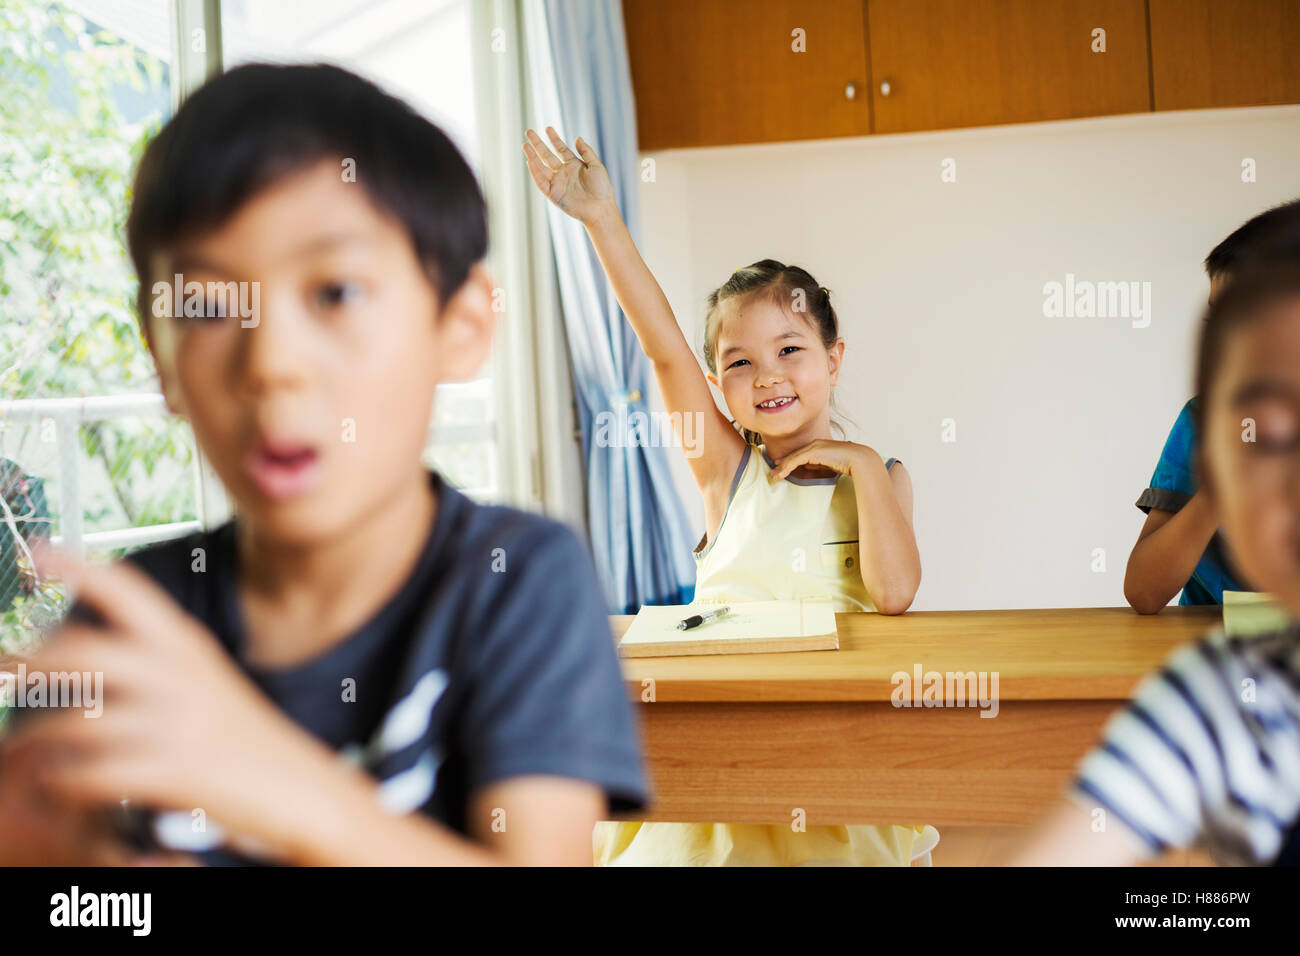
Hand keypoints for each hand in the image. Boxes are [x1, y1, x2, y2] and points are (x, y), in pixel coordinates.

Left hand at [1, 549, 361, 862]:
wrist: (301, 787)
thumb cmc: (246, 738)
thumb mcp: (208, 682)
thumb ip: (157, 664)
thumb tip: (81, 657)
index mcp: (188, 646)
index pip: (131, 592)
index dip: (82, 567)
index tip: (39, 550)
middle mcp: (181, 676)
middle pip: (82, 653)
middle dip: (27, 663)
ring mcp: (177, 723)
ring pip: (76, 720)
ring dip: (33, 736)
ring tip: (17, 747)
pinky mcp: (173, 773)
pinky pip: (91, 774)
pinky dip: (62, 781)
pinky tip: (57, 783)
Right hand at [522, 126, 615, 223]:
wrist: (600, 208)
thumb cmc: (602, 188)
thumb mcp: (596, 166)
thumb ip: (586, 151)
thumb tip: (578, 138)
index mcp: (574, 165)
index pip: (560, 149)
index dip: (554, 139)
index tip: (547, 128)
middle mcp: (564, 173)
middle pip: (547, 156)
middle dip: (538, 144)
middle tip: (528, 132)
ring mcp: (558, 183)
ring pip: (541, 167)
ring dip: (533, 156)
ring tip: (525, 145)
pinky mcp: (554, 194)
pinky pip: (542, 182)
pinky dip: (535, 173)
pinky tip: (530, 161)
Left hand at [770, 439, 875, 481]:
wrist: (858, 459)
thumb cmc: (848, 462)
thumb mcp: (829, 464)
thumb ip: (818, 465)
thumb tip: (808, 468)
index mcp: (819, 446)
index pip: (800, 454)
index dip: (789, 462)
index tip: (780, 468)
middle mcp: (814, 444)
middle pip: (794, 455)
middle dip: (782, 464)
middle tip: (773, 473)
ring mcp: (814, 446)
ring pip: (793, 458)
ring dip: (781, 468)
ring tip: (774, 477)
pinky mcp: (813, 451)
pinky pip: (796, 460)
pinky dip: (787, 468)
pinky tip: (781, 474)